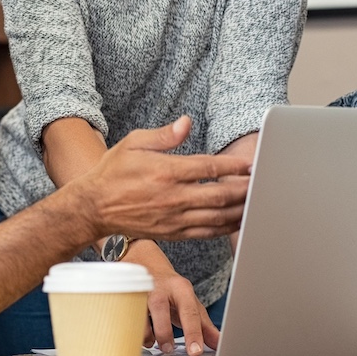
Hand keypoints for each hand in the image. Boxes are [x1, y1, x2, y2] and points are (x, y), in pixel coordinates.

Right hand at [73, 116, 250, 241]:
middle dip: (243, 190)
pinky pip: (206, 233)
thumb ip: (163, 135)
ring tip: (256, 202)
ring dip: (239, 210)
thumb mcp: (134, 143)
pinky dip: (225, 228)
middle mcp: (172, 198)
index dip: (232, 167)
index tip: (249, 164)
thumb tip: (186, 122)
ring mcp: (174, 219)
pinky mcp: (173, 233)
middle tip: (261, 183)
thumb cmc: (114, 171)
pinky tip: (237, 221)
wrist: (95, 207)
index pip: (208, 169)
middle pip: (219, 196)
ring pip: (216, 217)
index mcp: (165, 172)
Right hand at [126, 242, 218, 355]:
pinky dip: (132, 330)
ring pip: (138, 313)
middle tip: (168, 349)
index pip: (189, 311)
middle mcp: (160, 287)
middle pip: (160, 308)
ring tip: (152, 342)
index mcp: (181, 289)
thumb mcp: (191, 303)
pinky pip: (125, 316)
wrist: (147, 263)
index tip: (195, 352)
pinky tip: (140, 335)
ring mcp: (140, 291)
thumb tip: (220, 343)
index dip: (193, 333)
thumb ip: (204, 325)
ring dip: (145, 333)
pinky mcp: (125, 295)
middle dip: (164, 332)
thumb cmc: (171, 289)